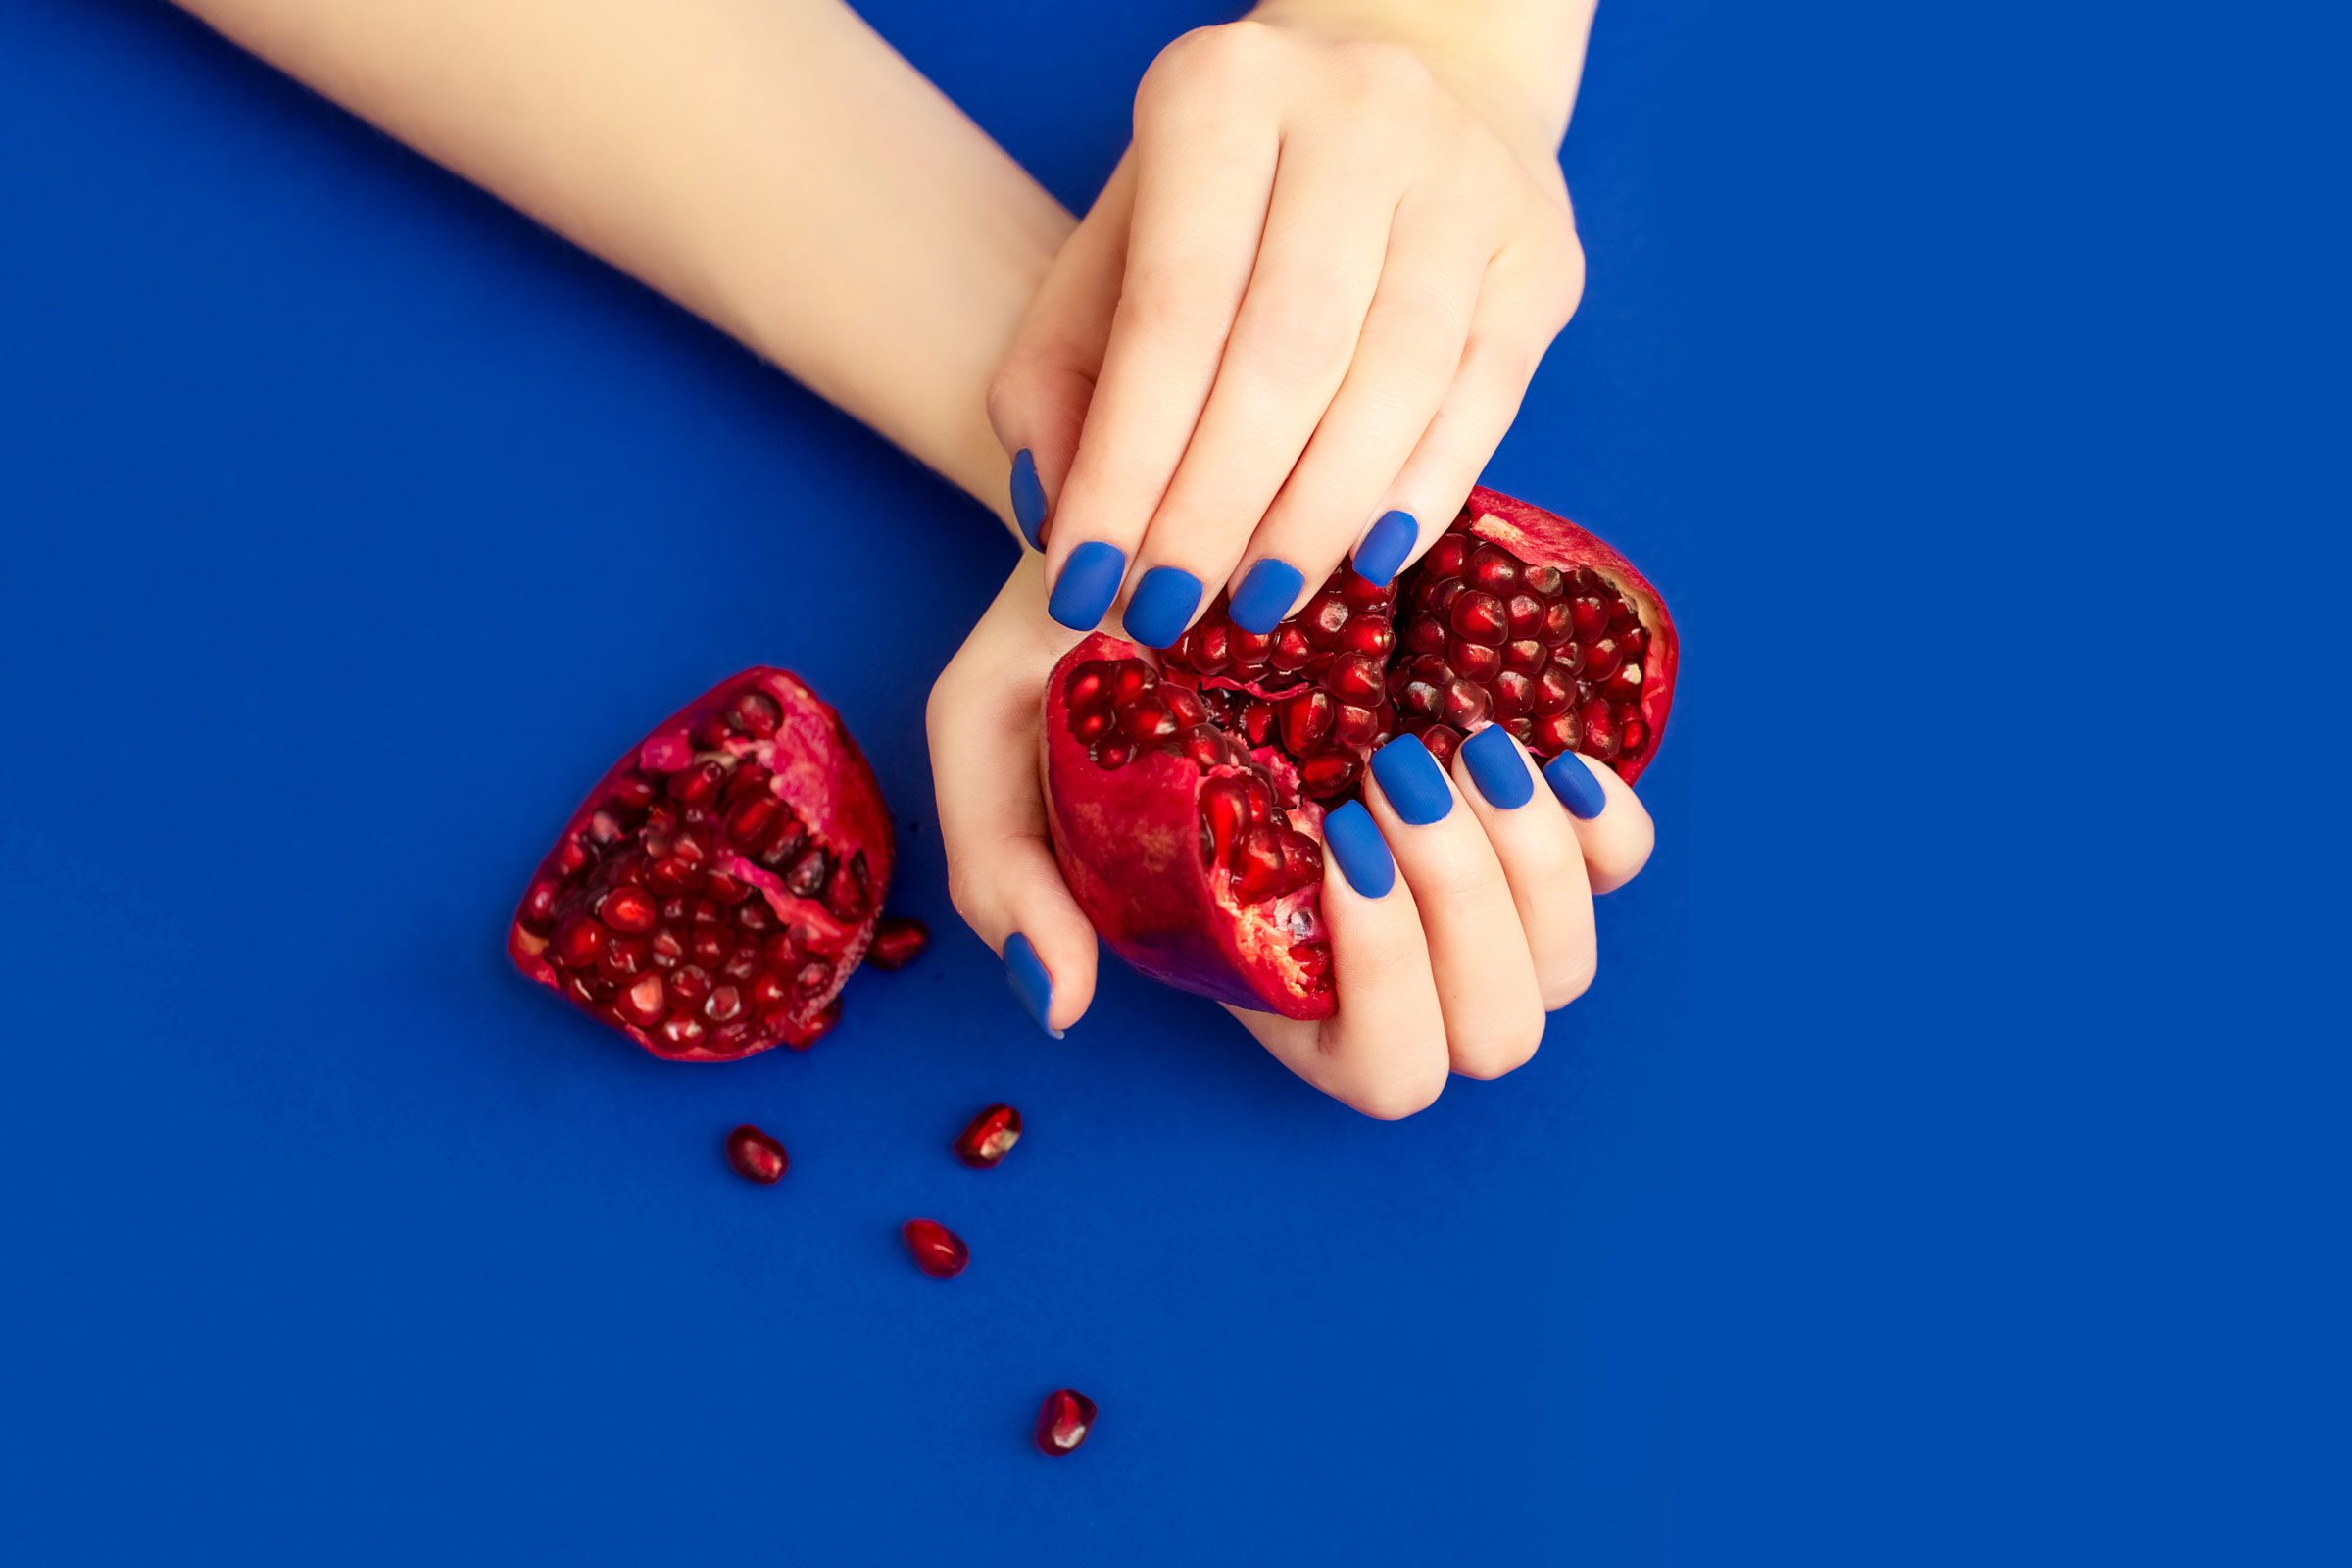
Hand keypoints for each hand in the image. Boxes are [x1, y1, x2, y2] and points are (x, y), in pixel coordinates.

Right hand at [928, 561, 1653, 1118]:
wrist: (1159, 530)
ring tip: (1458, 749)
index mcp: (1271, 974)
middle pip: (1496, 1031)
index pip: (1385, 1068)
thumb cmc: (1070, 654)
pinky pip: (1623, 863)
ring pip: (1567, 960)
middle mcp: (1381, 949)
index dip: (1392, 987)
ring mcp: (1463, 883)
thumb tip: (1062, 1002)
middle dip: (1469, 912)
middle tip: (1393, 775)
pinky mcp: (1521, 799)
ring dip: (1532, 865)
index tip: (1338, 843)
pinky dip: (1604, 826)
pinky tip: (1537, 754)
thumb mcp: (990, 741)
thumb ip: (1003, 875)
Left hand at [988, 9, 1589, 646]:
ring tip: (1256, 602)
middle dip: (1215, 510)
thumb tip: (1059, 518)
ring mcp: (1468, 176)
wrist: (1412, 83)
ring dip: (1313, 519)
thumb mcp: (1115, 250)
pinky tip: (1360, 558)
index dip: (1125, 468)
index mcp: (1223, 92)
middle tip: (1168, 613)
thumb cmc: (1233, 199)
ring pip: (1392, 384)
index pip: (1170, 316)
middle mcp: (1359, 111)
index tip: (1085, 584)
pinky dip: (1418, 494)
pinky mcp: (1544, 251)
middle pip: (1285, 356)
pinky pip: (1481, 399)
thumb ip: (1062, 377)